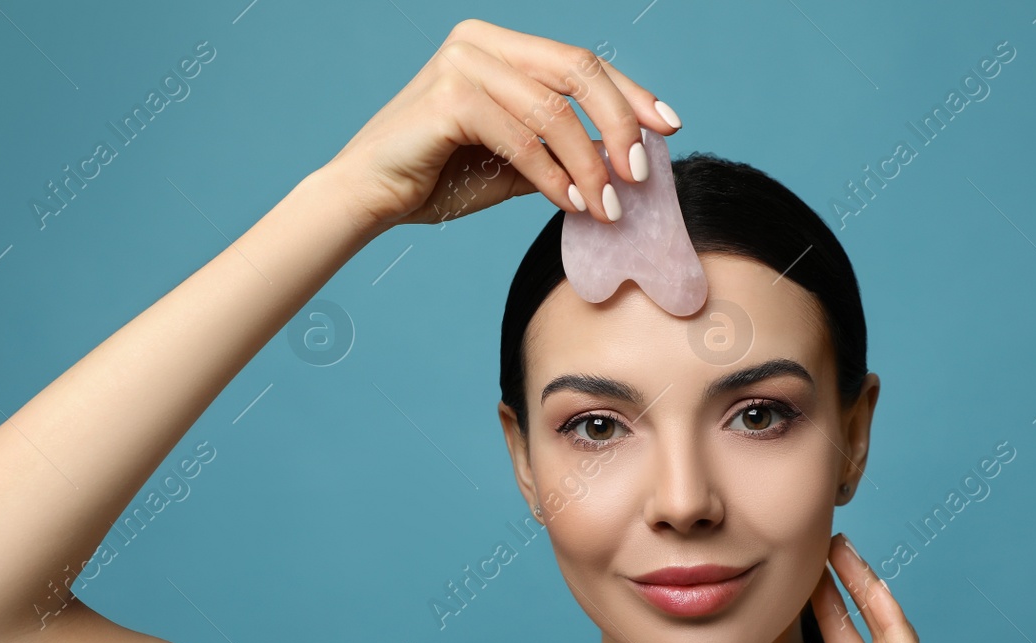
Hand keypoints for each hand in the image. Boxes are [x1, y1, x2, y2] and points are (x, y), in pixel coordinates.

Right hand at [321, 19, 679, 234]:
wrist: (368, 197)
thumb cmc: (435, 179)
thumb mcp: (513, 163)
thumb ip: (561, 153)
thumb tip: (621, 164)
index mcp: (498, 46)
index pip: (580, 62)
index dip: (631, 94)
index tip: (668, 127)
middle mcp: (481, 42)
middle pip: (578, 71)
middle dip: (620, 124)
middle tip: (640, 175)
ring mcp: (462, 63)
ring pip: (554, 111)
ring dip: (589, 164)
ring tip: (607, 207)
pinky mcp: (448, 98)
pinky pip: (521, 138)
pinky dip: (553, 175)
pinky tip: (571, 203)